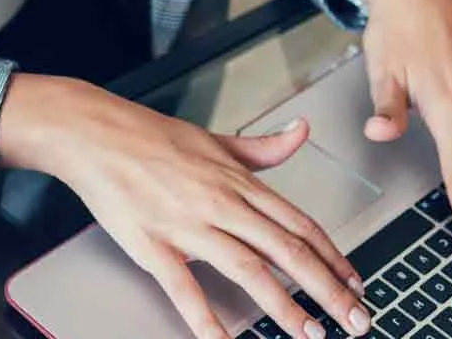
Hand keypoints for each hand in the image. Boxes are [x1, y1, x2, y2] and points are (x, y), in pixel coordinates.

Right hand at [0, 74, 371, 338]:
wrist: (96, 133)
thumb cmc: (151, 137)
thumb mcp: (215, 139)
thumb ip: (262, 147)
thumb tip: (300, 133)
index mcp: (239, 181)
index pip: (300, 224)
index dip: (333, 257)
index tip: (355, 282)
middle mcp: (222, 203)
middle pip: (287, 251)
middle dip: (327, 289)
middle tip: (355, 318)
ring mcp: (188, 225)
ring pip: (249, 270)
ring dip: (285, 306)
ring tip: (310, 334)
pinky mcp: (153, 244)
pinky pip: (185, 288)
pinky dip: (206, 319)